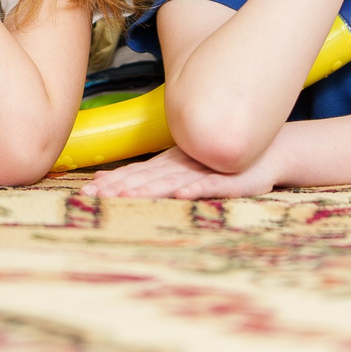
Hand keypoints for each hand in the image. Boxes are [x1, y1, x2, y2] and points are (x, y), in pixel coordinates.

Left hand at [92, 142, 281, 199]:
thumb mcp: (177, 170)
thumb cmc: (216, 163)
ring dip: (149, 190)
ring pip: (171, 181)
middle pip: (145, 179)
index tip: (86, 195)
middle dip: (119, 188)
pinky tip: (181, 194)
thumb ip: (143, 176)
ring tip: (128, 197)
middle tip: (96, 199)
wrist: (264, 152)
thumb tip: (101, 180)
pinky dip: (194, 188)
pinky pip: (207, 184)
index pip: (134, 175)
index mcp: (167, 165)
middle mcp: (179, 166)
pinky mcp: (225, 179)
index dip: (110, 184)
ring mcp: (201, 171)